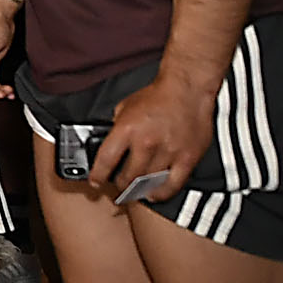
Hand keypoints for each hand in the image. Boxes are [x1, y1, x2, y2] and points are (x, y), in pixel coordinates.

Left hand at [88, 68, 214, 206]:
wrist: (187, 88)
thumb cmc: (158, 96)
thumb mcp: (126, 107)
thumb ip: (117, 127)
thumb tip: (110, 143)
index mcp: (127, 129)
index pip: (106, 160)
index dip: (98, 175)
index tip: (95, 182)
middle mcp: (146, 143)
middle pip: (128, 177)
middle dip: (120, 185)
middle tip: (119, 187)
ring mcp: (168, 152)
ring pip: (148, 183)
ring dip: (139, 190)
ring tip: (134, 191)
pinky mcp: (186, 158)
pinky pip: (172, 185)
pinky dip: (160, 193)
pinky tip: (154, 194)